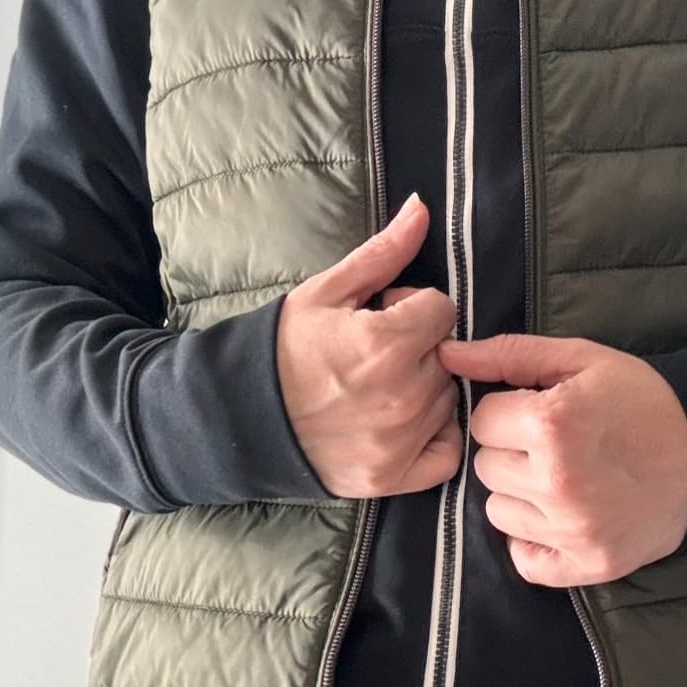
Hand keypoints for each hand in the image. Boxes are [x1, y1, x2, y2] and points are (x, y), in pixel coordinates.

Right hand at [276, 193, 462, 496]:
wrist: (239, 416)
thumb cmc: (281, 349)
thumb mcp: (325, 292)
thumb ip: (383, 254)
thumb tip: (422, 209)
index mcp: (385, 343)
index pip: (442, 309)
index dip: (413, 307)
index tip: (383, 317)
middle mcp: (401, 395)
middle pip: (447, 354)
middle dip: (419, 346)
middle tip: (375, 354)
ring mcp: (399, 441)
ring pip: (447, 398)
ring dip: (425, 389)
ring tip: (378, 387)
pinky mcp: (392, 477)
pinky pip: (447, 452)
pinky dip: (435, 436)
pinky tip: (402, 422)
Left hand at [436, 333, 686, 585]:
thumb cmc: (642, 400)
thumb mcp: (581, 361)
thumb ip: (509, 354)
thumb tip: (446, 353)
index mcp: (552, 424)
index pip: (482, 420)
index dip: (509, 412)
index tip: (541, 412)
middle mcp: (557, 482)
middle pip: (485, 467)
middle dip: (512, 452)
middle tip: (555, 446)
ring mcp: (572, 530)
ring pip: (498, 512)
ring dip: (520, 495)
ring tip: (563, 478)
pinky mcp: (587, 565)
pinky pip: (524, 560)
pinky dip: (535, 542)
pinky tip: (563, 516)